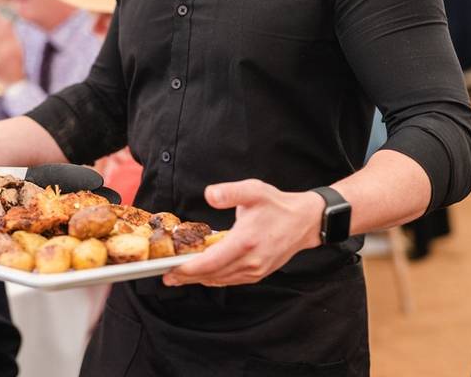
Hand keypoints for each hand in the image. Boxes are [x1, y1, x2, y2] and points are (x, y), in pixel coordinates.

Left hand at [163, 179, 324, 287]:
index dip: (188, 268)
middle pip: (212, 275)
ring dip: (199, 279)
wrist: (305, 221)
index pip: (211, 262)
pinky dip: (215, 278)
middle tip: (166, 277)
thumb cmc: (277, 205)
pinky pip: (231, 280)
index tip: (170, 269)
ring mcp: (256, 270)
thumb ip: (230, 191)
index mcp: (246, 242)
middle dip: (187, 277)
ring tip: (178, 276)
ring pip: (221, 280)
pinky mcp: (259, 273)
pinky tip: (202, 275)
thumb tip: (209, 194)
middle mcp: (251, 261)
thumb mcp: (254, 190)